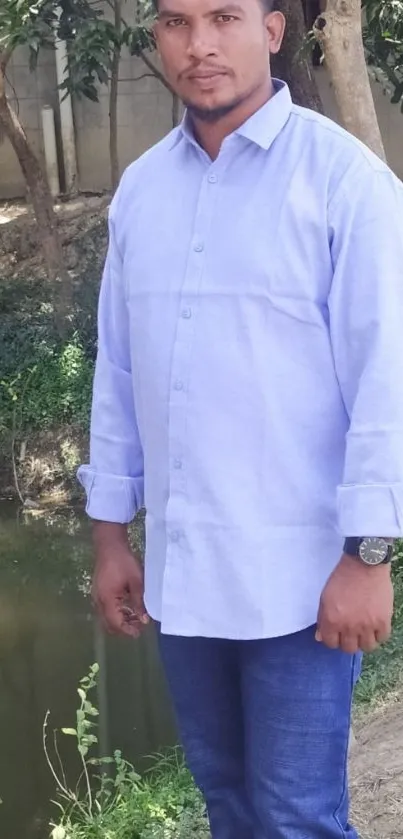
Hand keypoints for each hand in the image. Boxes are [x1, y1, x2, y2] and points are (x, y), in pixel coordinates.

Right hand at [92, 522, 149, 637]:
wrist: (109, 545)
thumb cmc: (124, 562)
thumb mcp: (136, 582)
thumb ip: (139, 602)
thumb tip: (144, 620)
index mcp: (107, 599)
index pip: (116, 623)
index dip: (127, 630)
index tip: (139, 633)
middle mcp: (99, 601)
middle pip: (109, 624)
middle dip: (123, 628)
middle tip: (139, 625)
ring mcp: (96, 597)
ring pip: (106, 618)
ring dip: (120, 621)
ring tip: (136, 616)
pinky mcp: (98, 592)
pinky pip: (105, 609)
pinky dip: (115, 613)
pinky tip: (127, 607)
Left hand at [316, 553, 393, 652]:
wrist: (364, 565)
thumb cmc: (342, 578)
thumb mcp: (325, 597)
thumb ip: (322, 619)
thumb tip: (320, 637)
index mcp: (332, 620)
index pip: (330, 644)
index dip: (333, 639)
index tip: (337, 633)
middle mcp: (349, 627)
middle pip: (349, 649)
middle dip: (348, 641)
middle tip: (351, 632)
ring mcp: (367, 625)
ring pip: (367, 647)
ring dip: (364, 640)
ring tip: (364, 630)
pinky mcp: (383, 621)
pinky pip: (382, 638)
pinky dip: (379, 634)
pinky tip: (375, 625)